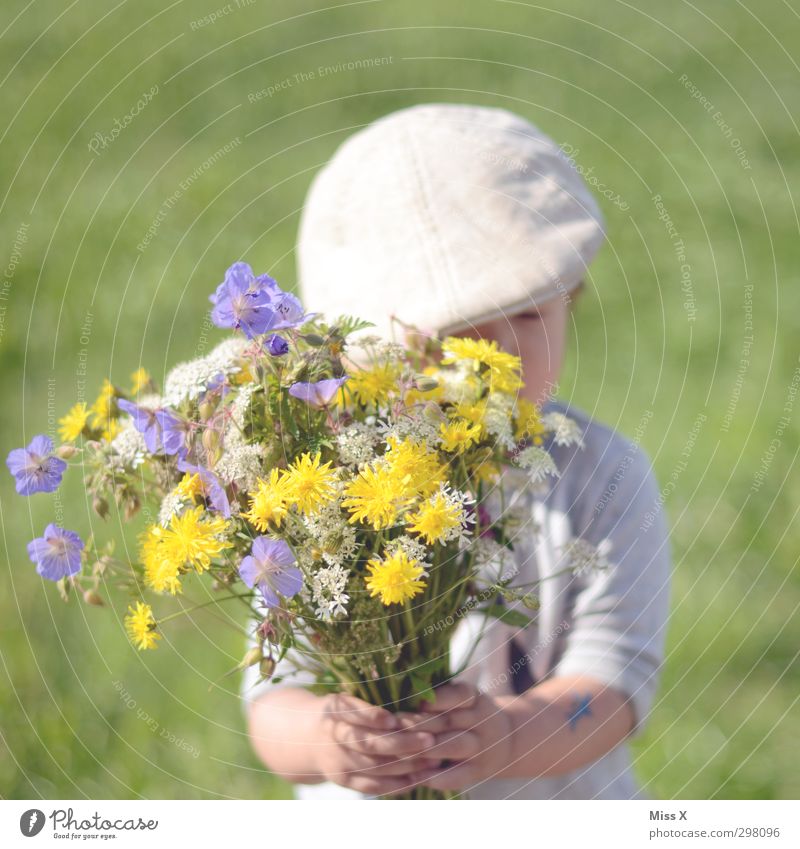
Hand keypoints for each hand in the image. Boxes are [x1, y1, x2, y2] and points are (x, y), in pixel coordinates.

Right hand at [315, 693, 440, 795]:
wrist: (303, 738)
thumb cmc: (339, 710)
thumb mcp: (347, 695)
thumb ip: (371, 695)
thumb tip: (412, 684)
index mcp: (335, 710)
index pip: (352, 713)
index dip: (372, 717)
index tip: (395, 719)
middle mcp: (334, 737)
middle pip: (369, 744)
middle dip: (403, 743)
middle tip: (430, 739)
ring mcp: (338, 762)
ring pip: (376, 768)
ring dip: (408, 766)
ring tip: (435, 759)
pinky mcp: (344, 781)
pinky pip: (374, 787)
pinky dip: (398, 784)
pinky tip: (421, 777)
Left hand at [397, 682, 514, 791]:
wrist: (508, 740)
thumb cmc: (470, 713)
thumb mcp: (464, 697)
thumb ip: (439, 693)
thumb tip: (399, 684)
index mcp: (475, 698)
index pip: (459, 694)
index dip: (437, 698)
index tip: (413, 699)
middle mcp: (481, 721)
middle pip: (449, 720)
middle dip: (419, 722)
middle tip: (393, 724)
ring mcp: (480, 747)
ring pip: (453, 746)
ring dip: (426, 748)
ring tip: (399, 749)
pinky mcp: (478, 771)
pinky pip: (458, 775)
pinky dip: (437, 778)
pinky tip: (416, 778)